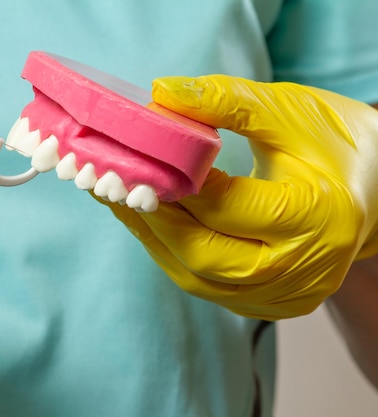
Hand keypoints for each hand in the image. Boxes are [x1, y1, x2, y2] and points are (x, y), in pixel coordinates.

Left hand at [100, 74, 377, 319]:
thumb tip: (162, 93)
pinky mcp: (266, 305)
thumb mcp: (287, 111)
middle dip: (152, 218)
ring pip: (196, 277)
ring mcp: (283, 295)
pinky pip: (203, 284)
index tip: (132, 159)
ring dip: (153, 237)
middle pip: (203, 254)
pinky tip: (150, 221)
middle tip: (111, 184)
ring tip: (120, 200)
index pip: (225, 207)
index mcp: (317, 218)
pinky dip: (171, 252)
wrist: (373, 191)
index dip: (173, 185)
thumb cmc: (333, 145)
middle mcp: (300, 269)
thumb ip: (226, 102)